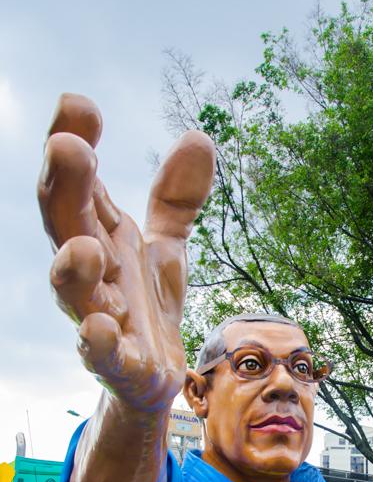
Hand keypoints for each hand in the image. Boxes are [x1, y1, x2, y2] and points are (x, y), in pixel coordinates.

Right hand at [38, 94, 215, 411]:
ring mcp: (98, 317)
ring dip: (72, 269)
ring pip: (72, 291)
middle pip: (66, 225)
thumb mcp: (166, 248)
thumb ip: (176, 198)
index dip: (74, 144)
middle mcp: (92, 272)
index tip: (78, 103)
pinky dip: (97, 343)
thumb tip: (199, 136)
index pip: (79, 185)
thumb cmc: (148, 307)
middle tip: (68, 147)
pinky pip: (100, 352)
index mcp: (101, 237)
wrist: (151, 378)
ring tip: (85, 248)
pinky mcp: (115, 363)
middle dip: (64, 188)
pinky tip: (98, 329)